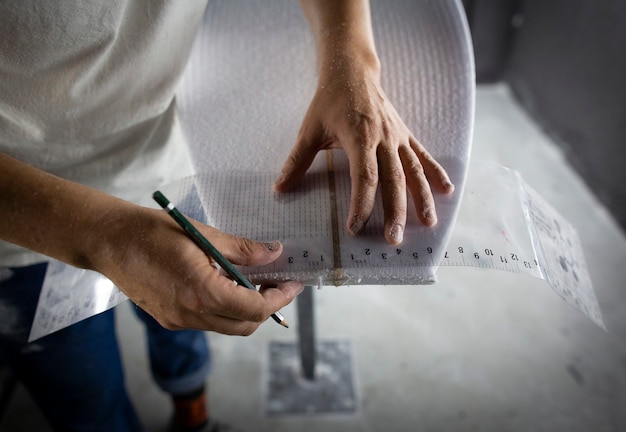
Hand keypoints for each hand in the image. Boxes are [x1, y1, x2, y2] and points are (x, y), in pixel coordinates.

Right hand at [95, 205, 302, 334]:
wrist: (108, 240)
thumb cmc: (153, 231)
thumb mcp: (204, 234)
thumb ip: (242, 249)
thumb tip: (274, 252)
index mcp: (201, 293)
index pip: (255, 309)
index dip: (280, 298)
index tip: (294, 284)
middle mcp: (190, 315)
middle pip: (245, 325)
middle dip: (268, 307)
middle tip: (278, 282)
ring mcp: (177, 320)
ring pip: (226, 326)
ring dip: (247, 310)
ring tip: (255, 282)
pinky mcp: (168, 319)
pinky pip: (208, 322)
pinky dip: (226, 309)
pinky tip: (228, 285)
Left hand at [274, 58, 453, 244]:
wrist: (352, 72)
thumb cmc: (329, 102)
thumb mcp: (309, 130)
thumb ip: (297, 161)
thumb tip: (279, 188)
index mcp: (359, 136)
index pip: (365, 176)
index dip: (362, 204)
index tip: (355, 228)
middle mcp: (384, 138)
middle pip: (393, 179)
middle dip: (395, 211)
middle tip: (393, 239)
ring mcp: (398, 137)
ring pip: (413, 171)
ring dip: (422, 198)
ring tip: (428, 224)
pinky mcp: (406, 135)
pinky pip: (423, 156)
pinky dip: (436, 173)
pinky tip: (447, 190)